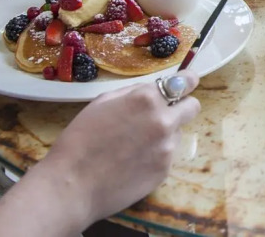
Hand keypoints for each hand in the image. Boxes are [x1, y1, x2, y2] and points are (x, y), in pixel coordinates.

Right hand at [38, 72, 200, 226]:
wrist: (72, 184)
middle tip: (163, 114)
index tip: (190, 81)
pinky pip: (167, 155)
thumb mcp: (103, 102)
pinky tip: (132, 162)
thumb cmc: (80, 138)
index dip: (188, 81)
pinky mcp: (165, 170)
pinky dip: (156, 155)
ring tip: (134, 145)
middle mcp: (163, 120)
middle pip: (192, 106)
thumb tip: (154, 90)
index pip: (185, 83)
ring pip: (177, 133)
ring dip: (164, 134)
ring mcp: (167, 147)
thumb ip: (134, 93)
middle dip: (181, 107)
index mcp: (147, 98)